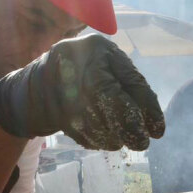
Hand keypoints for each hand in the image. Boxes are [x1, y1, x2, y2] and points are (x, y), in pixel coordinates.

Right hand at [0, 34, 164, 150]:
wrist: (34, 86)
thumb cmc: (85, 70)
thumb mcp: (109, 64)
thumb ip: (131, 83)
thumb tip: (152, 119)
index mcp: (95, 49)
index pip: (126, 79)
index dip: (146, 107)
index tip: (158, 131)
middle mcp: (74, 65)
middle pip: (106, 98)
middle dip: (128, 126)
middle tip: (142, 143)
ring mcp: (59, 89)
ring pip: (94, 121)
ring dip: (113, 137)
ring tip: (122, 139)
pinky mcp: (54, 113)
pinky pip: (81, 133)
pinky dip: (97, 140)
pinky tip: (104, 137)